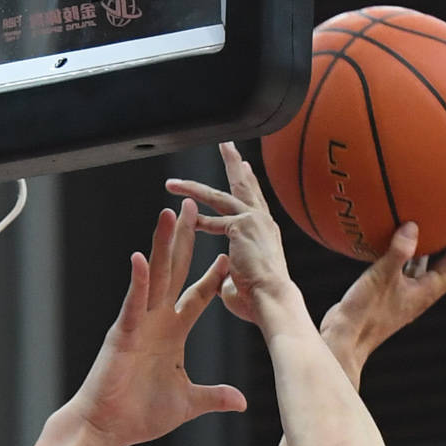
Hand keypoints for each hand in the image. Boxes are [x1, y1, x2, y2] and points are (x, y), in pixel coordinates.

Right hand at [69, 198, 247, 445]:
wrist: (106, 429)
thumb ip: (213, 396)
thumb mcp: (187, 404)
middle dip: (185, 239)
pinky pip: (132, 303)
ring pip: (154, 276)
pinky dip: (137, 281)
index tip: (229, 254)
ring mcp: (138, 323)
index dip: (214, 276)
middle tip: (193, 206)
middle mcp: (155, 321)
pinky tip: (141, 257)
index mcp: (171, 333)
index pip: (197, 297)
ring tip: (170, 212)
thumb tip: (240, 401)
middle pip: (174, 271)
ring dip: (162, 244)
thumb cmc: (139, 415)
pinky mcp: (122, 333)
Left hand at [166, 140, 298, 321]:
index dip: (247, 185)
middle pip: (245, 186)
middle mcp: (263, 222)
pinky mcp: (242, 225)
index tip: (244, 168)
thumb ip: (230, 276)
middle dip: (234, 164)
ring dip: (193, 188)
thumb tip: (223, 281)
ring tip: (173, 181)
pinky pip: (212, 217)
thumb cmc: (260, 301)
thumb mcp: (242, 284)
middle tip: (226, 144)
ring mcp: (254, 221)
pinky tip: (178, 209)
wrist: (272, 301)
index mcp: (266, 233)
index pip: (253, 203)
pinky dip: (194, 215)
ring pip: (219, 196)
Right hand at [320, 218, 445, 373]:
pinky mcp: (392, 293)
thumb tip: (413, 226)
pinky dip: (411, 253)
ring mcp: (408, 294)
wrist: (346, 340)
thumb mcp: (382, 277)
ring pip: (431, 267)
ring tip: (435, 223)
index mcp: (429, 291)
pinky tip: (401, 239)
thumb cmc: (365, 314)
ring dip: (438, 247)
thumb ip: (398, 251)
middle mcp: (423, 293)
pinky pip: (408, 268)